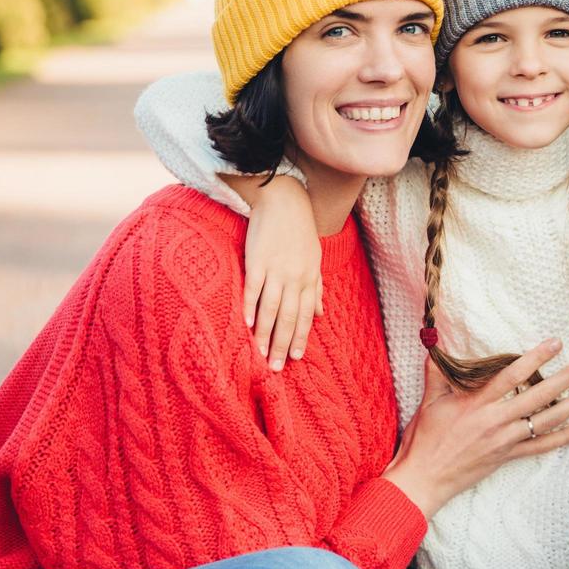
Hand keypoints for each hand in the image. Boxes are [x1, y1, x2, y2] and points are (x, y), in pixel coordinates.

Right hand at [227, 173, 322, 370]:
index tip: (294, 358)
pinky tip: (246, 324)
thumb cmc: (300, 232)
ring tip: (259, 353)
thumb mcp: (315, 259)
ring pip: (272, 308)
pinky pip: (254, 288)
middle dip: (282, 343)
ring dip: (265, 333)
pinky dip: (250, 307)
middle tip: (275, 367)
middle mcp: (296, 277)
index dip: (300, 337)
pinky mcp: (258, 260)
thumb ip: (317, 288)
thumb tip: (322, 313)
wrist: (284, 201)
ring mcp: (276, 269)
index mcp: (310, 278)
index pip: (306, 315)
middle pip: (290, 317)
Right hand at [384, 338, 568, 516]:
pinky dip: (564, 437)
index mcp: (478, 403)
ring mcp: (505, 440)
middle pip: (540, 395)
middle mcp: (496, 421)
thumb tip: (434, 344)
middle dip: (568, 378)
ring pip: (547, 420)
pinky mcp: (508, 457)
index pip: (513, 375)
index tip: (557, 343)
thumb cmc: (423, 439)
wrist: (422, 479)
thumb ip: (437, 373)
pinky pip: (542, 446)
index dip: (537, 358)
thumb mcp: (429, 402)